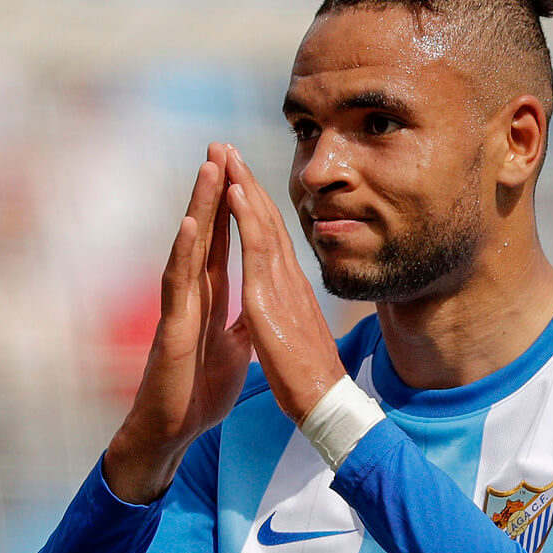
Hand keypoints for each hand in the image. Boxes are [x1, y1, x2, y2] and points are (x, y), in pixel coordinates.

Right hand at [103, 149, 252, 503]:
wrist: (175, 428)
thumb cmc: (198, 389)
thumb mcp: (235, 348)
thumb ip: (243, 320)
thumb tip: (258, 303)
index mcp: (210, 296)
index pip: (223, 241)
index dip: (232, 206)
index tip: (241, 168)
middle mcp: (192, 293)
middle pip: (205, 232)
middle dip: (213, 189)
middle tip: (220, 145)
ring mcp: (179, 306)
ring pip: (190, 246)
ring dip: (199, 206)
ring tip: (208, 167)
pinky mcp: (172, 326)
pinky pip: (179, 283)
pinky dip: (186, 251)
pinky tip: (193, 223)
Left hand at [224, 148, 347, 422]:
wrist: (324, 402)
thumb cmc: (310, 379)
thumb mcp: (295, 338)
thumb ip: (288, 316)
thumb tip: (284, 308)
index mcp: (290, 289)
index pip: (271, 238)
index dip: (256, 206)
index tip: (241, 178)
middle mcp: (290, 279)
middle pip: (269, 220)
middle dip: (249, 182)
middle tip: (231, 150)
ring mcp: (282, 285)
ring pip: (263, 224)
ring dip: (245, 185)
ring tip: (228, 155)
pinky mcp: (271, 299)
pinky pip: (257, 249)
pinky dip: (247, 217)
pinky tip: (235, 192)